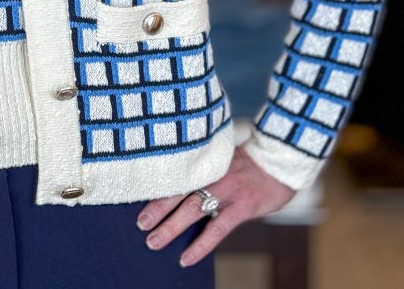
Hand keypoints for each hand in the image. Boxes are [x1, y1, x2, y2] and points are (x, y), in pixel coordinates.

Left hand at [135, 146, 295, 266]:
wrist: (280, 161)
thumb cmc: (249, 163)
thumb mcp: (222, 159)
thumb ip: (203, 170)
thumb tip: (181, 185)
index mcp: (203, 162)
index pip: (175, 174)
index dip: (156, 187)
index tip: (136, 197)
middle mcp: (210, 174)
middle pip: (177, 192)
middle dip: (156, 209)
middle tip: (139, 224)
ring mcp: (225, 191)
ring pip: (191, 210)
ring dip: (170, 227)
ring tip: (153, 242)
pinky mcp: (240, 207)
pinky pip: (216, 229)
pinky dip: (200, 245)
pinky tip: (186, 258)